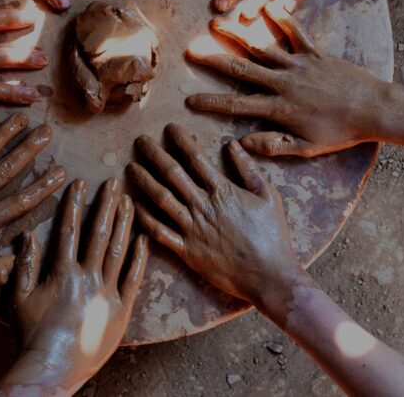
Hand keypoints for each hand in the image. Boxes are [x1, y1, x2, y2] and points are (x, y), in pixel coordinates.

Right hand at [3, 179, 148, 393]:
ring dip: (124, 224)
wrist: (52, 368)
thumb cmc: (31, 335)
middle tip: (113, 182)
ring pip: (118, 251)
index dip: (75, 204)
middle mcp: (86, 278)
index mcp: (61, 273)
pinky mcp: (121, 311)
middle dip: (105, 205)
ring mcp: (106, 294)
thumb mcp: (18, 298)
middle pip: (98, 233)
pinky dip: (139, 258)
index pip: (69, 230)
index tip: (80, 183)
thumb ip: (24, 265)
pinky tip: (143, 238)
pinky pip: (133, 279)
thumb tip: (27, 235)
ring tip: (128, 202)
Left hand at [128, 124, 310, 324]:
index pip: (196, 158)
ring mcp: (193, 229)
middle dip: (154, 154)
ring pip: (161, 198)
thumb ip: (248, 169)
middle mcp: (203, 206)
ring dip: (144, 180)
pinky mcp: (187, 251)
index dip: (181, 140)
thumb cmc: (273, 236)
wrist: (269, 276)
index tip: (169, 127)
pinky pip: (160, 231)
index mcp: (223, 190)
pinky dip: (144, 218)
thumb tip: (233, 145)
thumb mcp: (269, 196)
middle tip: (140, 141)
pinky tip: (133, 205)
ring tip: (130, 167)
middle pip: (172, 173)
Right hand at [186, 6, 393, 156]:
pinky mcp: (316, 53)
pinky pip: (296, 32)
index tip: (189, 100)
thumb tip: (242, 143)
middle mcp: (284, 82)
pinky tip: (268, 6)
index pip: (237, 105)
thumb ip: (273, 146)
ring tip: (215, 24)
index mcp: (280, 109)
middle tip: (191, 50)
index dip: (211, 103)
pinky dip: (282, 18)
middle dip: (213, 60)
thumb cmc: (341, 132)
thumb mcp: (307, 148)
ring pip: (261, 47)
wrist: (375, 109)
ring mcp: (299, 64)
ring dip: (237, 35)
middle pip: (241, 69)